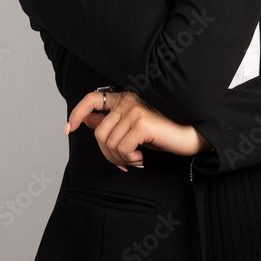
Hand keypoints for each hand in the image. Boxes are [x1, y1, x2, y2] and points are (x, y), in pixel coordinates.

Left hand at [64, 90, 213, 170]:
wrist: (191, 135)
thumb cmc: (163, 133)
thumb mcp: (133, 129)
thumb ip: (111, 123)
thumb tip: (87, 121)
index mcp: (125, 98)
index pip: (92, 98)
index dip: (77, 113)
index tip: (69, 128)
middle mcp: (128, 99)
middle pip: (99, 133)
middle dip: (108, 154)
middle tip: (124, 162)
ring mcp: (135, 109)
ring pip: (109, 143)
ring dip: (120, 159)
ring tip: (135, 160)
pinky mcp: (142, 122)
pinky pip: (121, 148)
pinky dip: (128, 159)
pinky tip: (141, 159)